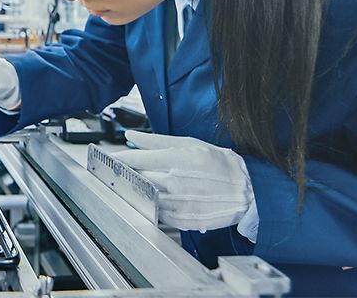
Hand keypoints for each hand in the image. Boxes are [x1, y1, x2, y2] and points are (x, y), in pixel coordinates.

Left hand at [112, 130, 253, 231]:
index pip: (134, 160)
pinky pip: (156, 212)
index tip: (110, 159)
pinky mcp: (182, 220)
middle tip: (120, 171)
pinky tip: (156, 198)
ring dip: (136, 191)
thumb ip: (156, 141)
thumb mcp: (190, 143)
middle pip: (135, 178)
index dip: (118, 159)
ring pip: (143, 197)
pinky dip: (152, 205)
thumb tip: (131, 137)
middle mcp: (174, 182)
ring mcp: (177, 203)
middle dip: (125, 174)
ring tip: (139, 185)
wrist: (247, 190)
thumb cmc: (220, 164)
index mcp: (175, 160)